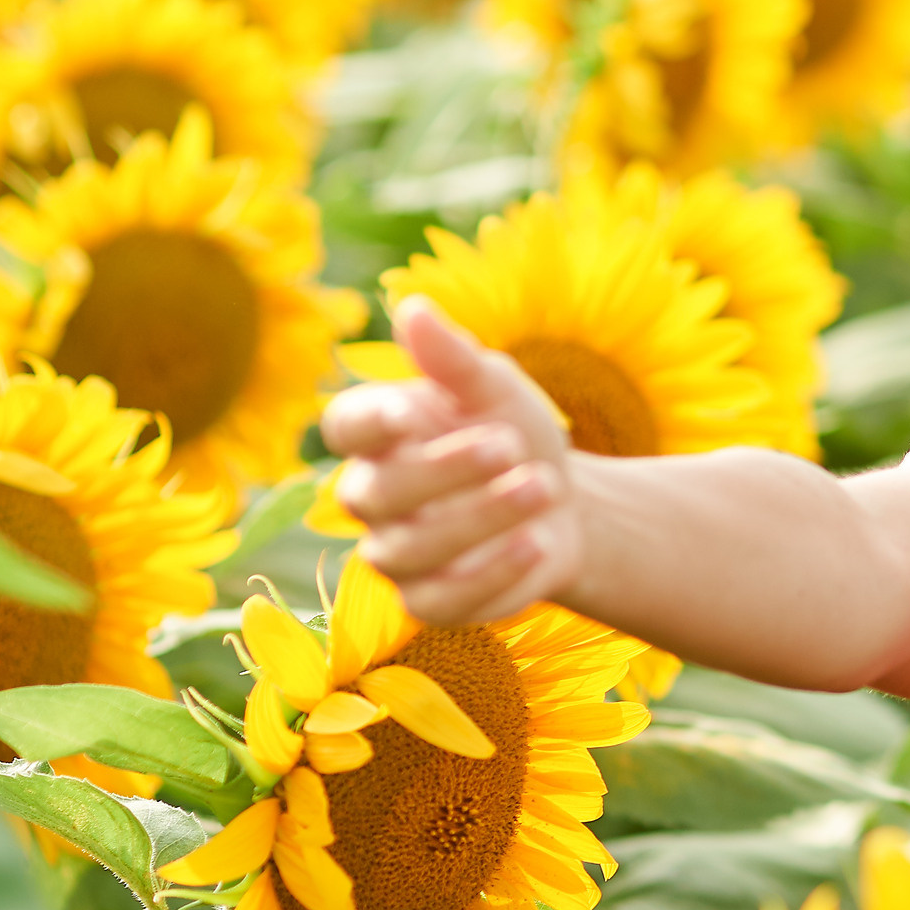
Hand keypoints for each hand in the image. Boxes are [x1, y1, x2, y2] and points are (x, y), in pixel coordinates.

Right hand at [320, 298, 582, 624]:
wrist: (565, 507)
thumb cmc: (515, 434)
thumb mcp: (496, 389)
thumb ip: (453, 358)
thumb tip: (414, 307)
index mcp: (380, 435)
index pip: (345, 427)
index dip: (369, 423)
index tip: (412, 412)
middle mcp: (374, 496)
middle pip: (375, 492)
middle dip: (444, 470)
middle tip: (511, 444)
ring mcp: (397, 554)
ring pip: (409, 550)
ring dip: (480, 518)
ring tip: (543, 486)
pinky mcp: (430, 601)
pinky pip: (439, 602)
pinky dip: (490, 575)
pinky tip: (536, 544)